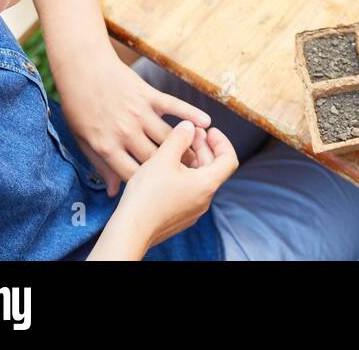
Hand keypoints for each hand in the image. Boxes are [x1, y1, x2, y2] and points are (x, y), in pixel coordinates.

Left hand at [58, 54, 211, 195]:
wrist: (81, 68)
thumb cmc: (79, 106)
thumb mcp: (83, 140)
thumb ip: (101, 166)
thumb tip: (114, 193)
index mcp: (106, 146)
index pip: (133, 175)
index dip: (149, 186)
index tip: (161, 189)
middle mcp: (125, 132)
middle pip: (156, 159)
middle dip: (173, 171)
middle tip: (188, 178)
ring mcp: (139, 113)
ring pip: (169, 137)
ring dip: (186, 148)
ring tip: (200, 157)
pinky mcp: (149, 95)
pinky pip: (175, 106)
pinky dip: (192, 113)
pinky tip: (206, 122)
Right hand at [113, 120, 237, 251]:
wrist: (129, 231)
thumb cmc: (147, 195)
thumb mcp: (163, 158)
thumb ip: (179, 138)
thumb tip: (190, 126)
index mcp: (207, 184)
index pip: (229, 158)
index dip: (221, 141)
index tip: (208, 130)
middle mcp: (205, 200)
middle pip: (214, 168)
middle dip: (204, 148)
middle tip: (190, 133)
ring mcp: (193, 211)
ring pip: (200, 180)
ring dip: (193, 162)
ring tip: (176, 149)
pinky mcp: (180, 218)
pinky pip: (189, 192)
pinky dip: (184, 176)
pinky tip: (166, 170)